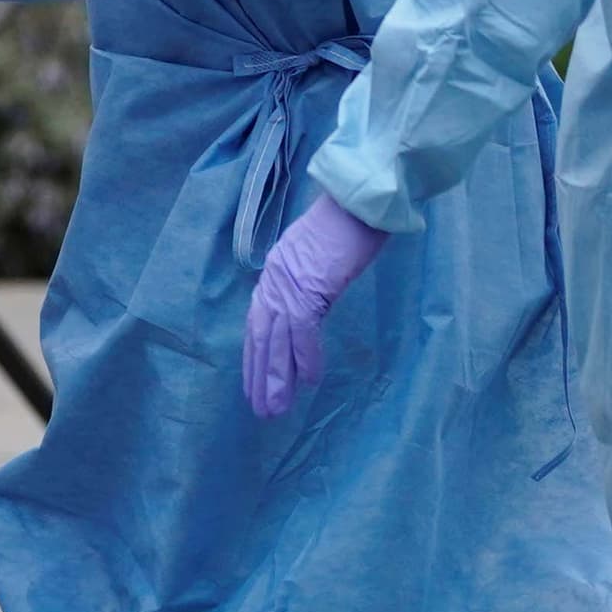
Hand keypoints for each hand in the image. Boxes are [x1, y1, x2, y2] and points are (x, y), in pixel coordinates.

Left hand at [242, 196, 390, 419]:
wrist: (357, 202)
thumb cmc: (346, 224)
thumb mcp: (318, 257)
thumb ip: (308, 283)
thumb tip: (310, 309)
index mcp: (274, 273)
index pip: (257, 323)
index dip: (254, 356)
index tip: (254, 384)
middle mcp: (274, 281)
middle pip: (261, 337)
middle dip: (260, 376)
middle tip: (261, 410)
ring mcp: (290, 284)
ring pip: (277, 340)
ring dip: (277, 378)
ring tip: (276, 408)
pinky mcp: (311, 287)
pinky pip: (304, 331)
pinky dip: (306, 357)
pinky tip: (309, 381)